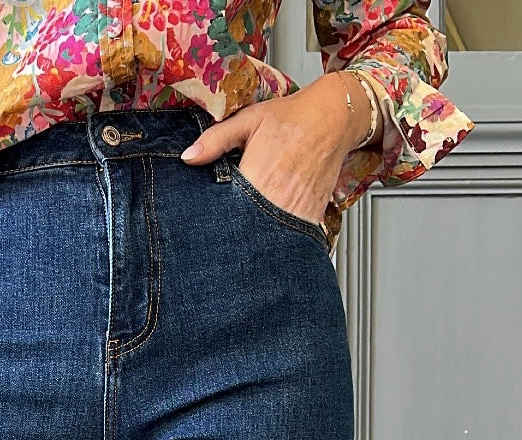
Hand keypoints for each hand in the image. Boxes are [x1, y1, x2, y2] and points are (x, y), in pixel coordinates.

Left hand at [180, 72, 381, 226]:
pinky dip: (277, 239)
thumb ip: (215, 140)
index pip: (227, 214)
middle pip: (246, 232)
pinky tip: (268, 231)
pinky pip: (290, 237)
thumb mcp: (248, 121)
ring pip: (268, 240)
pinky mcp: (310, 218)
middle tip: (222, 236)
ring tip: (246, 234)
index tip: (206, 224)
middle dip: (233, 235)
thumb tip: (187, 158)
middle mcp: (277, 200)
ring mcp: (295, 212)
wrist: (334, 118)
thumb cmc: (291, 117)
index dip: (214, 222)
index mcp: (257, 179)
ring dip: (255, 240)